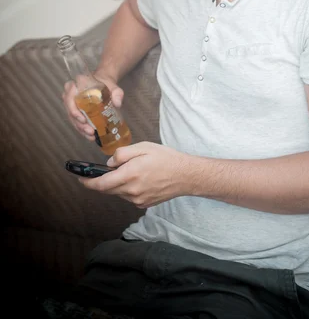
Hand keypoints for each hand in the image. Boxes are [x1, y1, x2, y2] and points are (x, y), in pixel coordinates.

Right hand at [61, 73, 123, 141]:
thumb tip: (117, 103)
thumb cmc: (106, 84)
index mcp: (77, 84)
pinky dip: (82, 129)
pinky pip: (75, 121)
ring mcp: (71, 103)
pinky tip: (90, 136)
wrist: (104, 84)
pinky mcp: (75, 111)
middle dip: (79, 123)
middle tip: (90, 131)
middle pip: (70, 111)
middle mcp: (70, 94)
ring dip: (80, 128)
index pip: (69, 96)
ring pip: (72, 118)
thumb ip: (117, 93)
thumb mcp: (114, 87)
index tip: (83, 119)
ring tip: (91, 135)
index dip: (73, 109)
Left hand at [78, 142, 192, 207]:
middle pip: (107, 190)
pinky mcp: (143, 204)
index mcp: (130, 174)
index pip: (101, 183)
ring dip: (116, 184)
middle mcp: (131, 190)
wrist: (185, 175)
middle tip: (100, 172)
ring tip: (129, 171)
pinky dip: (127, 189)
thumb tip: (109, 163)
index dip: (88, 182)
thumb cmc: (166, 158)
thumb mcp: (143, 147)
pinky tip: (138, 179)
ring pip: (118, 193)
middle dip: (101, 182)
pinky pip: (128, 197)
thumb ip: (122, 154)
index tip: (80, 178)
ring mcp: (137, 200)